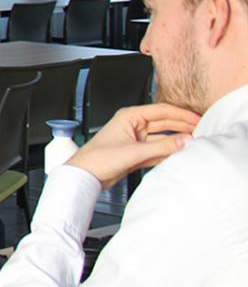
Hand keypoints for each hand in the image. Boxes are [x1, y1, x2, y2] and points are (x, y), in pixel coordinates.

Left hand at [65, 103, 199, 188]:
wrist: (85, 176)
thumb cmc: (97, 159)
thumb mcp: (134, 152)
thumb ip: (162, 147)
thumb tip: (184, 140)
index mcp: (129, 116)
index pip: (161, 110)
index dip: (181, 115)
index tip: (197, 119)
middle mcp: (132, 125)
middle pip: (164, 123)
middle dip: (182, 127)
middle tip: (201, 131)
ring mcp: (135, 139)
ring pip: (161, 137)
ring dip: (176, 140)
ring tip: (194, 143)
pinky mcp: (136, 153)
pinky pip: (157, 150)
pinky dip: (167, 152)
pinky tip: (179, 154)